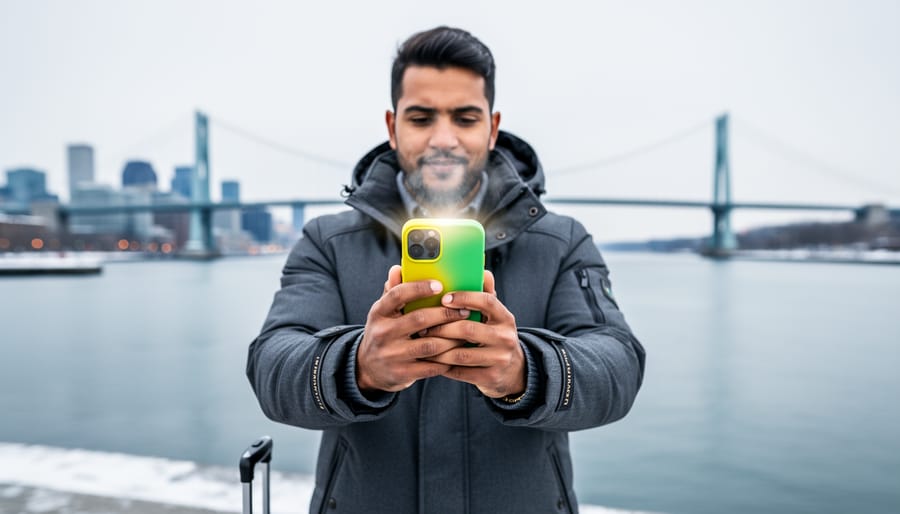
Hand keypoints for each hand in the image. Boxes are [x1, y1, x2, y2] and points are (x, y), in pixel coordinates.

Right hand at [356, 265, 471, 393]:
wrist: (368, 368)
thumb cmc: (384, 332)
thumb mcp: (383, 312)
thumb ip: (393, 291)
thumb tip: (398, 268)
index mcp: (379, 312)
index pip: (398, 295)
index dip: (419, 288)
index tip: (440, 285)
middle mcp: (383, 333)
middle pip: (420, 319)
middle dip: (446, 314)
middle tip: (464, 310)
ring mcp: (392, 355)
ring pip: (430, 345)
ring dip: (452, 338)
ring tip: (466, 331)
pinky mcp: (402, 374)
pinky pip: (431, 366)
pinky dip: (447, 359)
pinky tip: (458, 352)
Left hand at [421, 270, 525, 398]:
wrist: (512, 371)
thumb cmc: (494, 336)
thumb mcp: (494, 317)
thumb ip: (486, 295)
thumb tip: (483, 271)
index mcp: (505, 317)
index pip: (487, 301)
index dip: (464, 298)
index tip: (444, 298)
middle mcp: (505, 337)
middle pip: (469, 329)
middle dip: (442, 327)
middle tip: (423, 327)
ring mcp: (500, 359)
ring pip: (461, 354)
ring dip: (438, 349)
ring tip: (423, 344)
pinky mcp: (491, 377)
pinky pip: (460, 371)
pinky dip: (443, 366)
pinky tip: (431, 360)